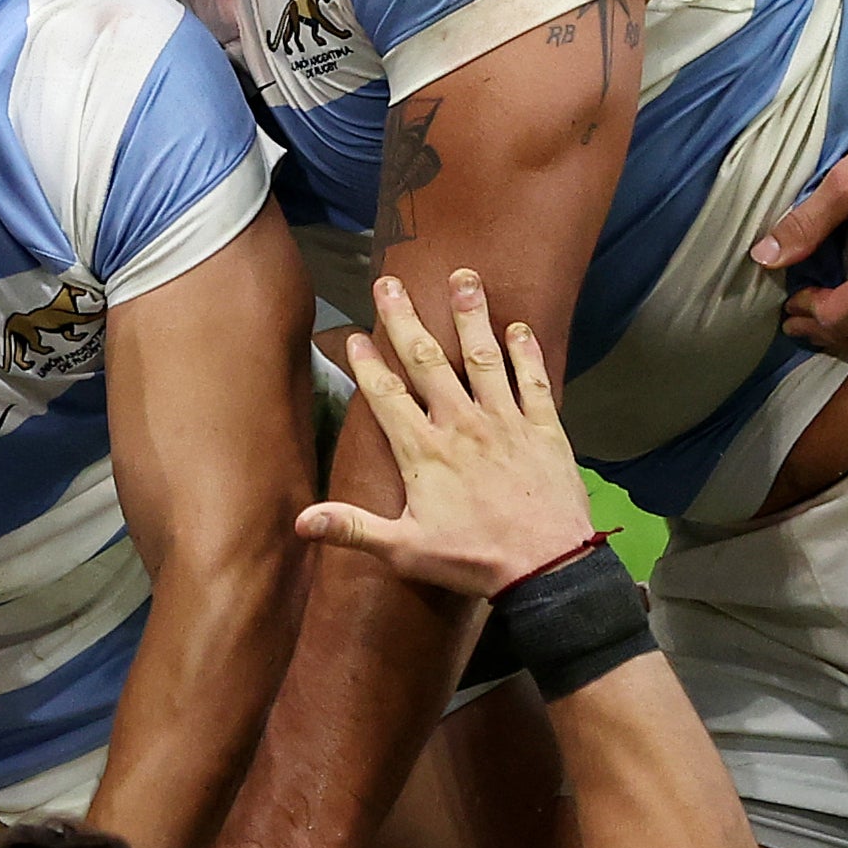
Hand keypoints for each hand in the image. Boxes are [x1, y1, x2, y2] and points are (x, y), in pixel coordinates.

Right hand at [295, 268, 595, 594]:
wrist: (547, 569)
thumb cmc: (474, 561)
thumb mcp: (404, 551)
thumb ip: (352, 528)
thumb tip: (301, 521)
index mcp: (425, 451)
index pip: (387, 396)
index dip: (367, 364)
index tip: (355, 334)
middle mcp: (462, 425)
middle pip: (428, 361)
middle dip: (406, 319)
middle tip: (390, 282)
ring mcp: (506, 422)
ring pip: (484, 358)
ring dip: (471, 316)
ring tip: (463, 278)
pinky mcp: (544, 429)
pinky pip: (534, 381)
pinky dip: (526, 352)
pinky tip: (518, 327)